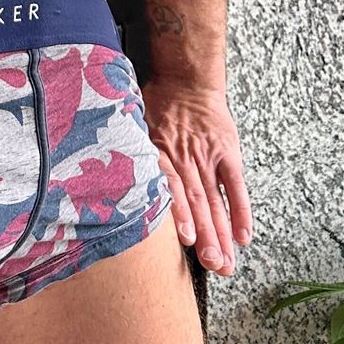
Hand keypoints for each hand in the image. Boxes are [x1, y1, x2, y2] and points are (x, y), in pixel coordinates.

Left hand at [140, 75, 251, 277]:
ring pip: (215, 200)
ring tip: (224, 262)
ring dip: (221, 233)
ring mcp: (208, 157)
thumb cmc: (154, 104)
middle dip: (206, 238)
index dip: (179, 212)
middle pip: (198, 203)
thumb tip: (100, 178)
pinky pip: (235, 185)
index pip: (171, 186)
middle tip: (213, 266)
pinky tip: (243, 236)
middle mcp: (185, 158)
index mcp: (159, 153)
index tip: (184, 239)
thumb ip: (126, 154)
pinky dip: (241, 210)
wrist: (185, 77)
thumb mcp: (133, 126)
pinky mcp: (226, 152)